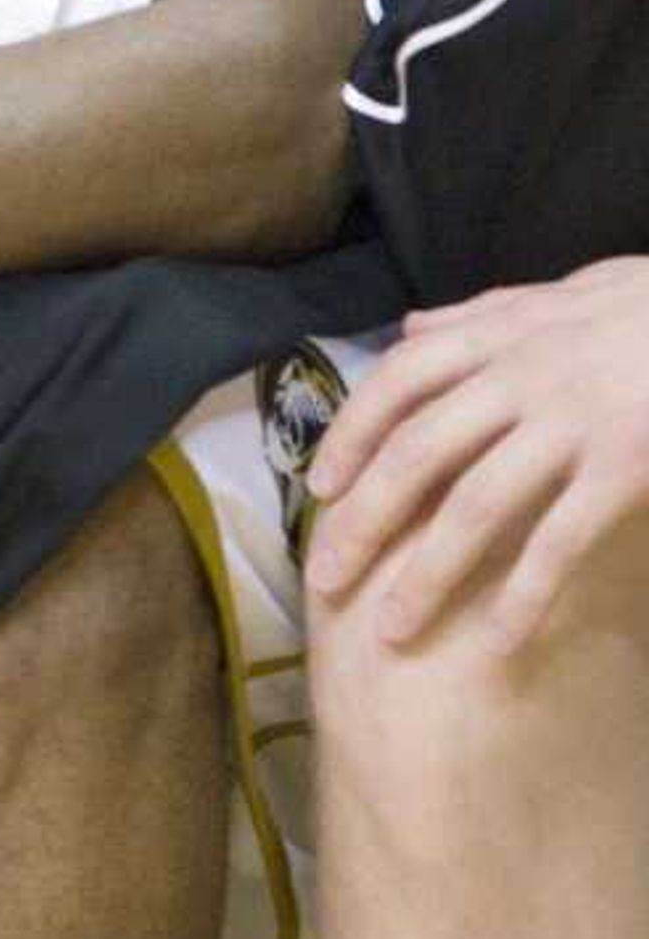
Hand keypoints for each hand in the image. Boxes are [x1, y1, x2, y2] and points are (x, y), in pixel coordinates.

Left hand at [304, 258, 648, 651]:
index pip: (399, 381)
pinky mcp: (622, 467)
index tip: (321, 488)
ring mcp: (571, 424)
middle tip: (326, 578)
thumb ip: (479, 314)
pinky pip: (560, 541)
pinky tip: (498, 644)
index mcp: (499, 334)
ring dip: (426, 573)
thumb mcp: (554, 294)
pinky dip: (524, 596)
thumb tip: (409, 328)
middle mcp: (522, 377)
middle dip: (364, 520)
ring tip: (393, 629)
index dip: (352, 434)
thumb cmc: (641, 307)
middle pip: (418, 453)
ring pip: (475, 507)